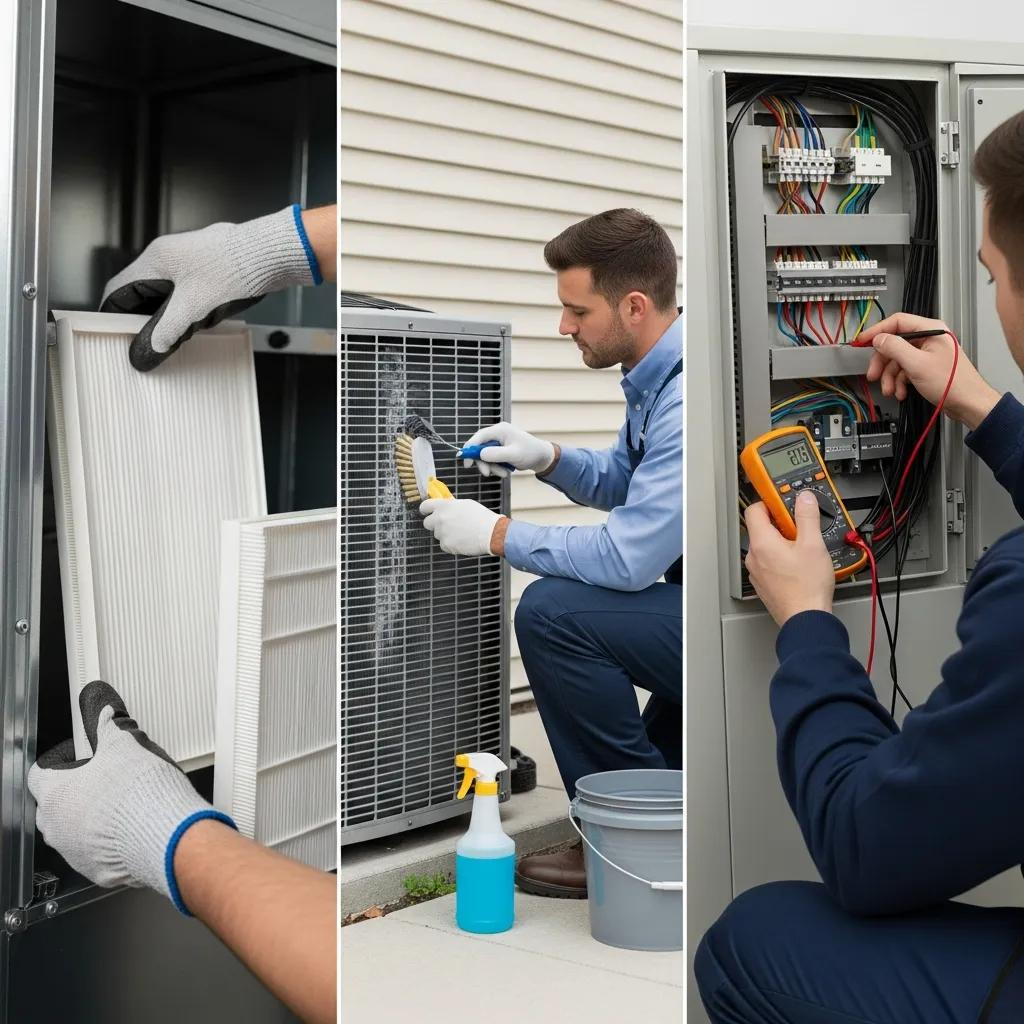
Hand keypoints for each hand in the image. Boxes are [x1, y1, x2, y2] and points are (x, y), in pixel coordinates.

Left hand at [28, 681, 233, 912]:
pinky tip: (130, 825)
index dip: (61, 762)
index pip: (40, 773)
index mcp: (55, 793)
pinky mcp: (92, 869)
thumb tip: (106, 717)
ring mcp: (72, 851)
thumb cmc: (140, 795)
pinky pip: (92, 851)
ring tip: (122, 803)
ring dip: (90, 817)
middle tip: (105, 779)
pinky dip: (106, 840)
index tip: (80, 758)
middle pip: (55, 803)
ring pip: (72, 829)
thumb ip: (110, 729)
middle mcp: (55, 826)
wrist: (163, 835)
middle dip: (77, 790)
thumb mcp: (124, 747)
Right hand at [101, 205, 319, 372]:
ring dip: (164, 316)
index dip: (113, 315)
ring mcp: (189, 261)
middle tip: (144, 345)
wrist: (271, 253)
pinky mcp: (207, 268)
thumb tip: (146, 351)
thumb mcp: (193, 307)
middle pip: (141, 292)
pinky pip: (185, 292)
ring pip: (164, 294)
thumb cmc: (234, 269)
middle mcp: (168, 256)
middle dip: (140, 320)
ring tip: (169, 340)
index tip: (114, 337)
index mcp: (156, 260)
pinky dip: (183, 310)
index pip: (118, 289)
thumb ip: (167, 331)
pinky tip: (194, 325)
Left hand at [420, 498, 501, 555]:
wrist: (490, 533)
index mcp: (443, 506)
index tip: (427, 512)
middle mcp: (440, 519)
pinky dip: (451, 544)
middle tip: (446, 524)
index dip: (425, 510)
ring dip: (445, 534)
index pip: (424, 506)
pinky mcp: (446, 545)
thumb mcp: (465, 504)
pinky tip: (462, 540)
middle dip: (434, 524)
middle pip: (427, 523)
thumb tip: (446, 506)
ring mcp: (442, 533)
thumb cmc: (481, 517)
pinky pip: (444, 545)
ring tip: (460, 533)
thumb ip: (451, 505)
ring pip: (437, 534)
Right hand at [461, 422, 555, 476]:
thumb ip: (496, 454)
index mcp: (500, 430)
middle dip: (484, 463)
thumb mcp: (513, 454)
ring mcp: (498, 442)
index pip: (479, 437)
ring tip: (504, 474)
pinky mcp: (500, 450)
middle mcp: (497, 434)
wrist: (542, 457)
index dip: (470, 449)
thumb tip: (480, 455)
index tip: (467, 462)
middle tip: (487, 474)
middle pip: (480, 448)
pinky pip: (492, 460)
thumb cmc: (530, 452)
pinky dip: (497, 467)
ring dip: (492, 467)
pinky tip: (506, 471)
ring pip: (486, 456)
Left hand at [744, 492, 834, 626]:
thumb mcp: (813, 544)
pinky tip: (798, 565)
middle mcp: (754, 556)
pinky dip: (780, 558)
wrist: (805, 618)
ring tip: (803, 549)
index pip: (755, 509)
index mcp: (762, 542)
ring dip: (781, 542)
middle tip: (801, 528)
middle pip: (761, 528)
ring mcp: (756, 571)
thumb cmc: (807, 587)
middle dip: (781, 524)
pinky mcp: (763, 583)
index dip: (770, 502)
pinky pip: (768, 562)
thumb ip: (807, 517)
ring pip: (765, 546)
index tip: (784, 502)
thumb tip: (804, 499)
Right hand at [858, 312, 1000, 429]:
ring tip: (890, 389)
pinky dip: (900, 382)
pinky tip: (901, 391)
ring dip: (890, 377)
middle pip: (894, 344)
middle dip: (882, 362)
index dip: (877, 331)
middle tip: (873, 374)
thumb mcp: (917, 363)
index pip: (897, 322)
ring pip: (898, 360)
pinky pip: (905, 371)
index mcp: (930, 330)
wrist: (968, 403)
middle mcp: (929, 339)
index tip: (862, 341)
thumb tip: (878, 339)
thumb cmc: (953, 383)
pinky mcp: (926, 367)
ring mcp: (927, 354)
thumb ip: (895, 347)